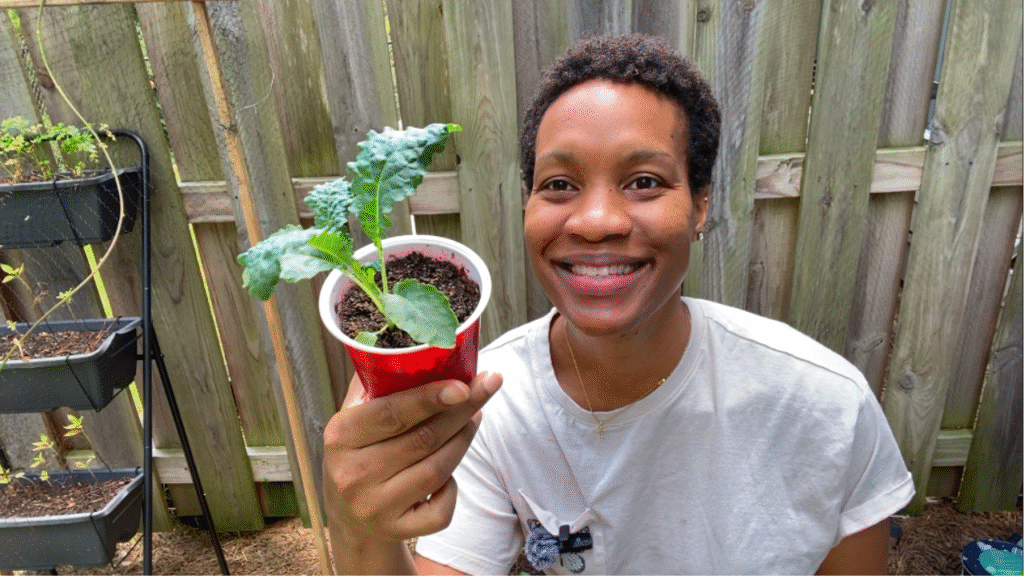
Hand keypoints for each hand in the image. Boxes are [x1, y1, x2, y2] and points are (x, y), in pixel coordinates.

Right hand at [323, 371, 502, 542]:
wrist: (348, 517)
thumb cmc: (360, 452)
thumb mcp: (354, 419)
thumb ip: (377, 386)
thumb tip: (416, 347)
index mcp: (341, 436)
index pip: (391, 413)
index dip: (429, 397)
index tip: (463, 384)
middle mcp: (353, 473)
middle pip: (423, 438)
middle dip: (462, 410)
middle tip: (488, 385)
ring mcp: (374, 506)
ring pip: (438, 470)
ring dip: (464, 439)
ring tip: (475, 415)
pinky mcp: (396, 531)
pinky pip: (442, 508)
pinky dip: (453, 487)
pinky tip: (451, 470)